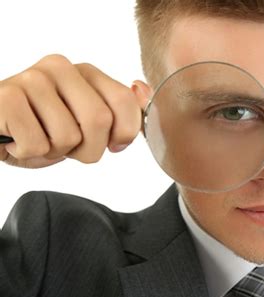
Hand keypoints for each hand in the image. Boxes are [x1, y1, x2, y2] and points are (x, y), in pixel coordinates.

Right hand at [0, 54, 142, 167]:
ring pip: (68, 136)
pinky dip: (29, 153)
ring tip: (40, 138)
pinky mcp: (6, 97)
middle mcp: (60, 68)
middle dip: (89, 149)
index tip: (112, 144)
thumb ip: (122, 110)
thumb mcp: (89, 121)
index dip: (124, 133)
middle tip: (70, 147)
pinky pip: (37, 144)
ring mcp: (31, 79)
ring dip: (56, 152)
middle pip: (99, 120)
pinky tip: (18, 138)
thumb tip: (142, 90)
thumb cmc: (45, 128)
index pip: (124, 101)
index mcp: (86, 72)